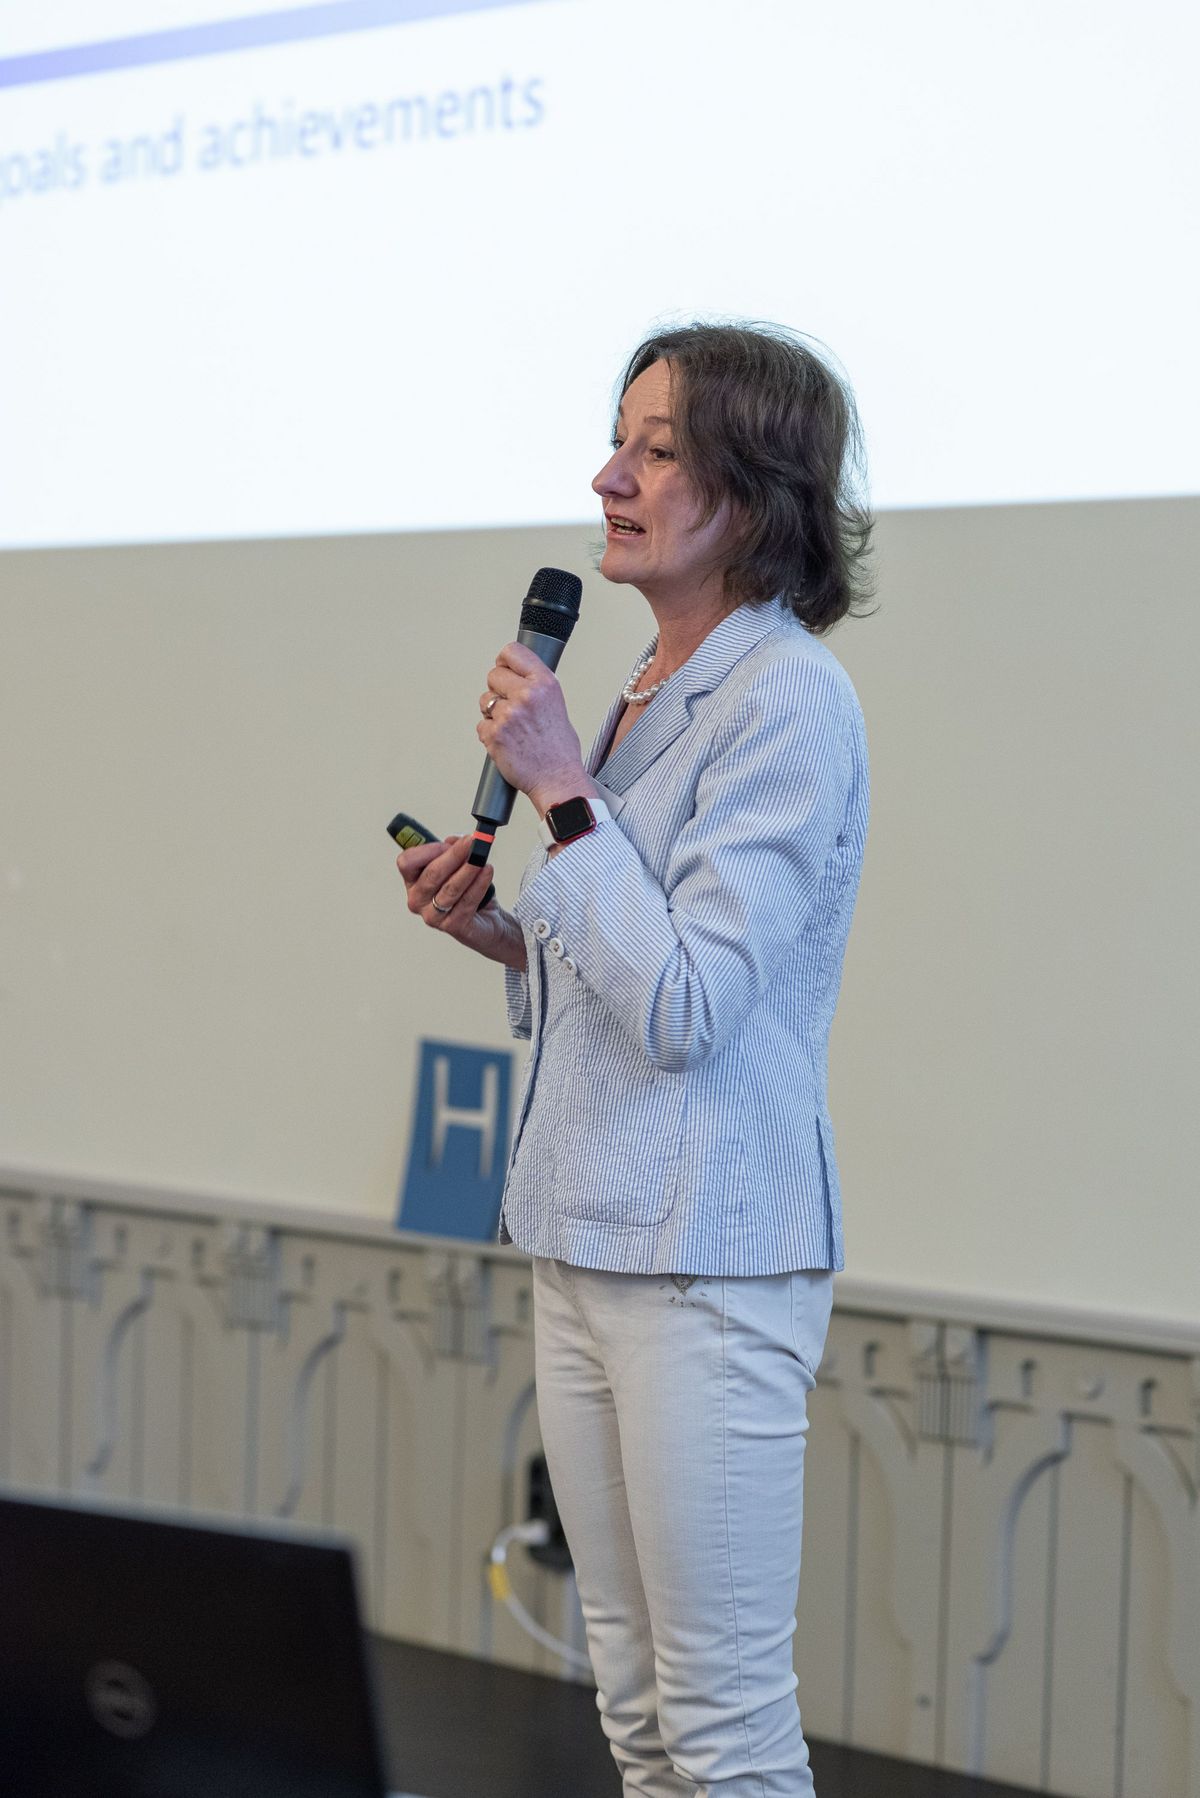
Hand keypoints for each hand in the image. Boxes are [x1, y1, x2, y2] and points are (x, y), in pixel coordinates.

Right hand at [396, 834, 500, 950]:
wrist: (485, 920)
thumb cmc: (466, 890)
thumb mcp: (457, 864)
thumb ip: (452, 849)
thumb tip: (454, 841)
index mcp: (413, 881)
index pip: (407, 862)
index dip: (427, 851)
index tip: (448, 844)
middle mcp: (418, 900)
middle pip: (432, 874)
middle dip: (454, 855)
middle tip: (472, 842)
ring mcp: (433, 916)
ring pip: (451, 888)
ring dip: (468, 869)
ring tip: (481, 857)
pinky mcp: (453, 926)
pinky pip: (467, 901)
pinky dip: (479, 884)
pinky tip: (487, 871)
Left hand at [477, 642, 588, 809]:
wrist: (558, 780)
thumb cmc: (559, 750)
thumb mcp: (557, 705)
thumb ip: (536, 688)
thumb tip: (515, 678)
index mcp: (545, 684)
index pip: (513, 652)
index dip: (504, 661)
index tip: (504, 669)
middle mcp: (527, 695)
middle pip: (493, 675)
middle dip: (497, 689)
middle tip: (509, 706)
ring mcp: (509, 715)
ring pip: (485, 701)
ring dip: (492, 713)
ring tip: (512, 729)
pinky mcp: (495, 734)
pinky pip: (482, 725)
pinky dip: (490, 734)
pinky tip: (507, 743)